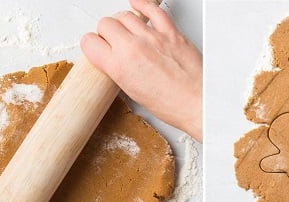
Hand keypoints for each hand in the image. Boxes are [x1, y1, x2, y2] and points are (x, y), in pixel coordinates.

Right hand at [81, 0, 201, 141]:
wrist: (199, 104)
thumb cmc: (172, 105)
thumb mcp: (134, 93)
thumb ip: (119, 71)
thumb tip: (114, 60)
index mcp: (119, 67)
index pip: (90, 42)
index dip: (92, 45)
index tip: (98, 48)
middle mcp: (133, 48)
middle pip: (105, 24)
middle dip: (106, 32)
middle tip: (113, 41)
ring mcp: (152, 37)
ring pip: (125, 14)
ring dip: (122, 21)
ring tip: (126, 30)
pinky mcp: (171, 32)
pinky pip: (152, 9)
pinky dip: (142, 5)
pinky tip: (137, 6)